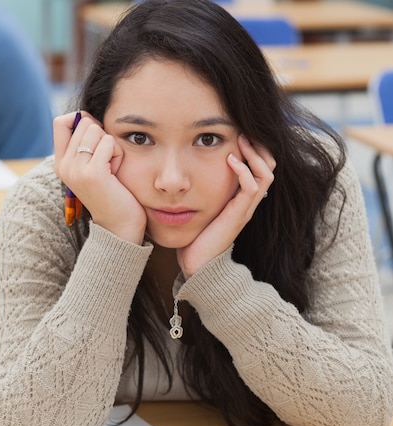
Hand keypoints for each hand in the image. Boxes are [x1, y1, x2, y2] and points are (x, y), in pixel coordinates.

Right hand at [54, 111, 146, 243]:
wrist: (119, 227)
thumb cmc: (113, 195)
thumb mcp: (92, 168)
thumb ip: (86, 145)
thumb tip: (88, 116)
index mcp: (60, 163)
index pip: (60, 122)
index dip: (82, 121)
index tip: (96, 141)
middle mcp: (64, 165)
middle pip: (84, 122)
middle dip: (103, 137)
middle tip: (107, 164)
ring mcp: (76, 169)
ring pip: (97, 130)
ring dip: (112, 147)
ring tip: (112, 170)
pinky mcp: (92, 173)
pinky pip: (109, 143)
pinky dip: (118, 155)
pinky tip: (117, 174)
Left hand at [177, 135, 275, 277]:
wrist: (198, 264)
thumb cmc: (195, 237)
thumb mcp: (199, 207)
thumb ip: (200, 191)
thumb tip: (185, 172)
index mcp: (241, 199)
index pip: (260, 168)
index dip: (254, 149)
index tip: (238, 133)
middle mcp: (248, 203)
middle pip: (270, 167)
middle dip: (259, 147)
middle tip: (243, 131)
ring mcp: (246, 209)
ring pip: (266, 174)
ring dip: (255, 154)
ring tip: (241, 140)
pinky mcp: (240, 215)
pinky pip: (252, 187)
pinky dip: (244, 170)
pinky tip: (231, 159)